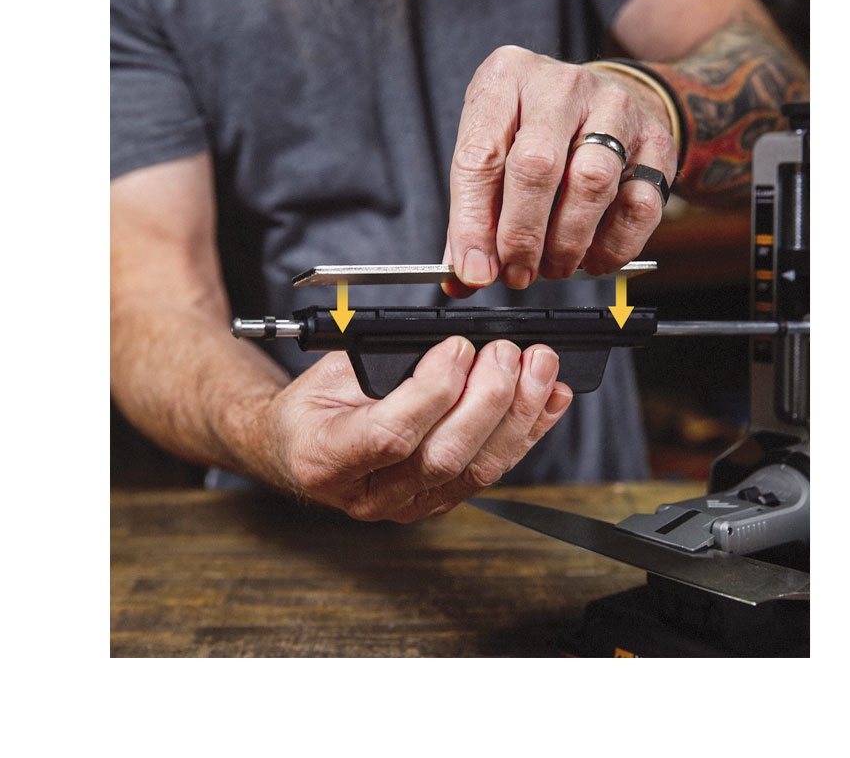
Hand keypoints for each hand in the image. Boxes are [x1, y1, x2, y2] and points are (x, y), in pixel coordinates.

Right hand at [262, 336, 572, 522]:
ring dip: (517, 414)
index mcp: (326, 458)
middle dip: (487, 399)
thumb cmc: (314, 406)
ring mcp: (406, 505)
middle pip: (443, 456)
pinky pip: (490, 471)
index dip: (433, 392)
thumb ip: (384, 361)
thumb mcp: (329, 371)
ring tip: (539, 368)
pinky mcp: (438, 503)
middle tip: (507, 352)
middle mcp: (368, 495)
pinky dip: (527, 432)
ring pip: (475, 470)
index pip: (389, 435)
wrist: (300, 448)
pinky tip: (549, 399)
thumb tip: (455, 343)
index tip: (458, 348)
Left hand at [443, 46, 677, 296]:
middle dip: (522, 235)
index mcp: (506, 79)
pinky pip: (638, 204)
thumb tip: (465, 278)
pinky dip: (613, 246)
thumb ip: (473, 215)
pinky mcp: (656, 141)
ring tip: (552, 266)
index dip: (472, 223)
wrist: (602, 104)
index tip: (474, 269)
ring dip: (566, 242)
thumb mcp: (492, 153)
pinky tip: (592, 257)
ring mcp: (614, 108)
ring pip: (591, 182)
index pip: (480, 156)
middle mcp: (561, 86)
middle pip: (536, 166)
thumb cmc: (534, 133)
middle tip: (517, 273)